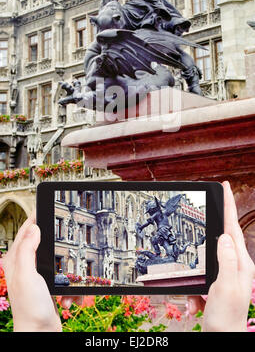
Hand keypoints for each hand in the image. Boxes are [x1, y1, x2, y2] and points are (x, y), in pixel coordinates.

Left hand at [2, 213, 83, 331]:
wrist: (40, 334)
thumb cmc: (30, 309)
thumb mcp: (27, 275)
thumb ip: (27, 250)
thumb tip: (34, 227)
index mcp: (17, 260)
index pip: (26, 231)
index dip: (37, 217)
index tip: (48, 207)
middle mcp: (26, 266)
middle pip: (46, 243)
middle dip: (60, 247)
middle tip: (69, 243)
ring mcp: (38, 276)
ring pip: (60, 261)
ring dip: (69, 272)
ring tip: (69, 284)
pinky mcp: (50, 287)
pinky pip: (66, 279)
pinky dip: (72, 287)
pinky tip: (70, 297)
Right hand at [187, 181, 254, 331]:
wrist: (222, 339)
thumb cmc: (227, 318)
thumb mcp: (225, 287)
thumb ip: (226, 260)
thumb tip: (223, 236)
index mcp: (241, 263)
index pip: (232, 227)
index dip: (228, 205)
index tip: (225, 186)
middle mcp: (235, 266)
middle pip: (220, 238)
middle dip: (207, 233)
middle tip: (204, 216)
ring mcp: (226, 275)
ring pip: (205, 260)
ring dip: (196, 276)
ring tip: (196, 296)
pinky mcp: (216, 285)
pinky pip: (200, 279)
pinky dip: (193, 292)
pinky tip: (195, 305)